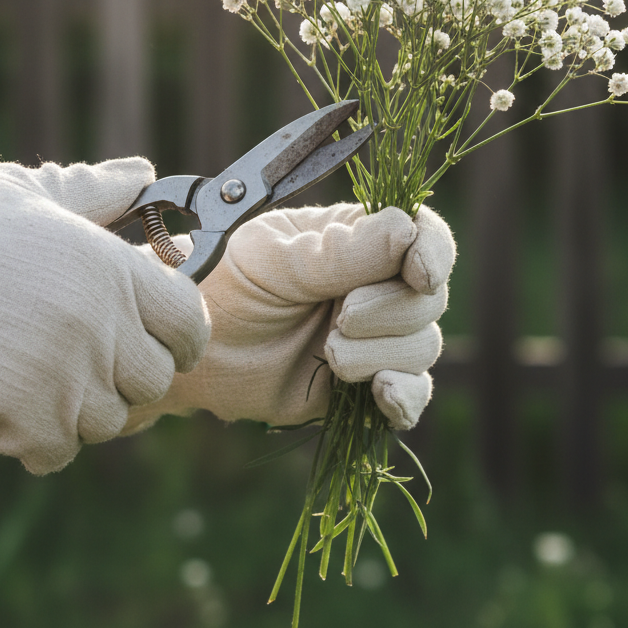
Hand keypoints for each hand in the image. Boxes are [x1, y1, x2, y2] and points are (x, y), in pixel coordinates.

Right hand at [0, 156, 209, 473]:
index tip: (162, 336)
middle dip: (129, 374)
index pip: (192, 325)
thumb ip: (100, 191)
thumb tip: (141, 173)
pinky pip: (56, 453)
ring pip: (108, 422)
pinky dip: (37, 439)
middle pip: (155, 381)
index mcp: (122, 272)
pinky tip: (11, 405)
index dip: (180, 334)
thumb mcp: (41, 192)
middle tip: (91, 358)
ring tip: (43, 376)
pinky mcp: (24, 421)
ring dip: (82, 408)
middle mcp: (108, 328)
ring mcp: (69, 380)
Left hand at [123, 202, 454, 432]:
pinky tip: (382, 393)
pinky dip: (406, 397)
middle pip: (429, 298)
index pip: (424, 234)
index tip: (420, 273)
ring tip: (330, 354)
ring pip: (422, 346)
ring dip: (382, 353)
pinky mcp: (365, 384)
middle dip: (392, 312)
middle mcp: (378, 283)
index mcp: (360, 236)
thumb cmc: (228, 283)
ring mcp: (375, 336)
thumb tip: (408, 229)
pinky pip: (411, 394)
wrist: (194, 351)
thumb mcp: (276, 258)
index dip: (434, 252)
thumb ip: (342, 251)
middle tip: (342, 317)